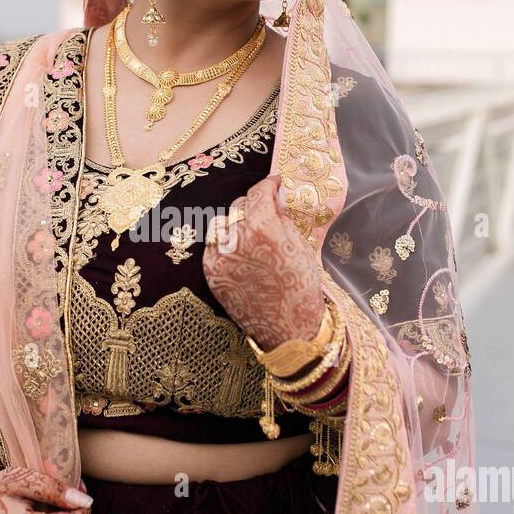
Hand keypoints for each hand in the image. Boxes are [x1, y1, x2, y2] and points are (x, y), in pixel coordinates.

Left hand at [202, 173, 325, 351]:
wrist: (289, 328)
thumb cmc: (301, 287)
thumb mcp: (300, 245)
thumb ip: (282, 217)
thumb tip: (275, 197)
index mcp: (263, 227)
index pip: (259, 192)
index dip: (268, 184)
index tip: (274, 184)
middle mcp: (237, 238)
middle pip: (239, 206)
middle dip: (253, 205)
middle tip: (265, 212)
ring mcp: (220, 257)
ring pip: (222, 225)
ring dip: (236, 224)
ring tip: (252, 234)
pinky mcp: (211, 273)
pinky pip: (214, 247)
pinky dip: (225, 244)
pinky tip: (241, 253)